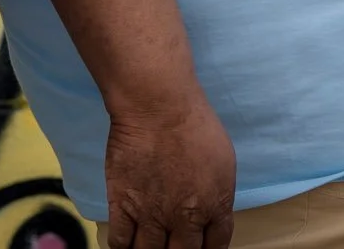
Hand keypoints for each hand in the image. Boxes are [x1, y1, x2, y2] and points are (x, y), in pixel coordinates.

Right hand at [104, 91, 236, 248]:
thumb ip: (217, 193)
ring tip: (150, 245)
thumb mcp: (223, 161)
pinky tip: (127, 242)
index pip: (216, 245)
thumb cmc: (195, 125)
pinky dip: (123, 247)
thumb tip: (211, 212)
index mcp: (214, 205)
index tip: (202, 248)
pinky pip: (120, 243)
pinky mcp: (122, 207)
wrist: (159, 109)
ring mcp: (151, 216)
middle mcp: (184, 218)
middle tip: (174, 246)